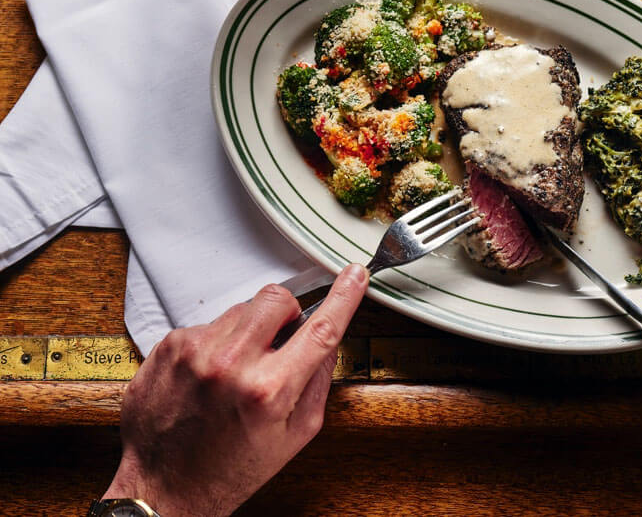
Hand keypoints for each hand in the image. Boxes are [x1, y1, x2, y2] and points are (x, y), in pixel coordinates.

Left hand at [102, 263, 368, 516]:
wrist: (163, 490)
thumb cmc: (231, 469)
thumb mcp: (294, 435)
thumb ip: (317, 381)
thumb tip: (328, 337)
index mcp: (269, 391)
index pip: (319, 329)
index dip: (343, 297)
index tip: (354, 275)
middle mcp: (230, 365)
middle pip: (276, 299)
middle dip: (285, 314)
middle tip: (279, 343)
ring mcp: (195, 352)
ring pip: (241, 308)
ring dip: (248, 331)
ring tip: (235, 372)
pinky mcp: (169, 347)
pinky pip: (208, 323)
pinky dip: (216, 343)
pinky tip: (208, 377)